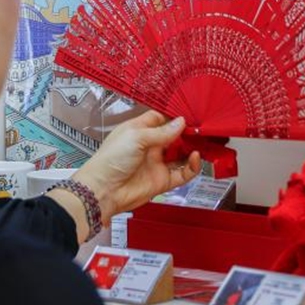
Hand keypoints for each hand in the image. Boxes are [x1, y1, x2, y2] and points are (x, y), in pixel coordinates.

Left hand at [71, 110, 200, 224]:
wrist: (104, 190)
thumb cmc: (111, 160)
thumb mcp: (136, 137)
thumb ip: (161, 131)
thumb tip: (181, 122)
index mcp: (139, 131)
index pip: (160, 119)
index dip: (174, 117)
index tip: (189, 114)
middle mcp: (149, 146)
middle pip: (174, 136)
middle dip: (187, 132)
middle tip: (200, 128)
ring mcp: (157, 163)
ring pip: (181, 154)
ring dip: (192, 149)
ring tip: (201, 142)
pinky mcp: (162, 180)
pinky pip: (183, 173)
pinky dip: (192, 166)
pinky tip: (194, 157)